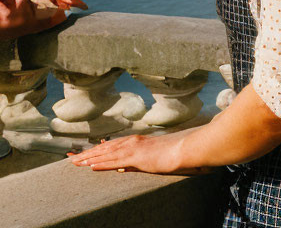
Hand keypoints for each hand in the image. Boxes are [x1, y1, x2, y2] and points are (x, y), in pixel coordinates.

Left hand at [68, 132, 190, 174]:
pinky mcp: (136, 156)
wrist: (180, 150)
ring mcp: (133, 148)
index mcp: (133, 141)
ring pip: (106, 154)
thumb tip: (122, 168)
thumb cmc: (168, 153)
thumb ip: (134, 161)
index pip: (109, 145)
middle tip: (70, 159)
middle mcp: (130, 142)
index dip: (94, 150)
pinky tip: (91, 166)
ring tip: (76, 163)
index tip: (81, 154)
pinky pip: (116, 161)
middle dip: (86, 154)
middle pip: (103, 148)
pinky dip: (102, 163)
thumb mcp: (148, 157)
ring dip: (90, 158)